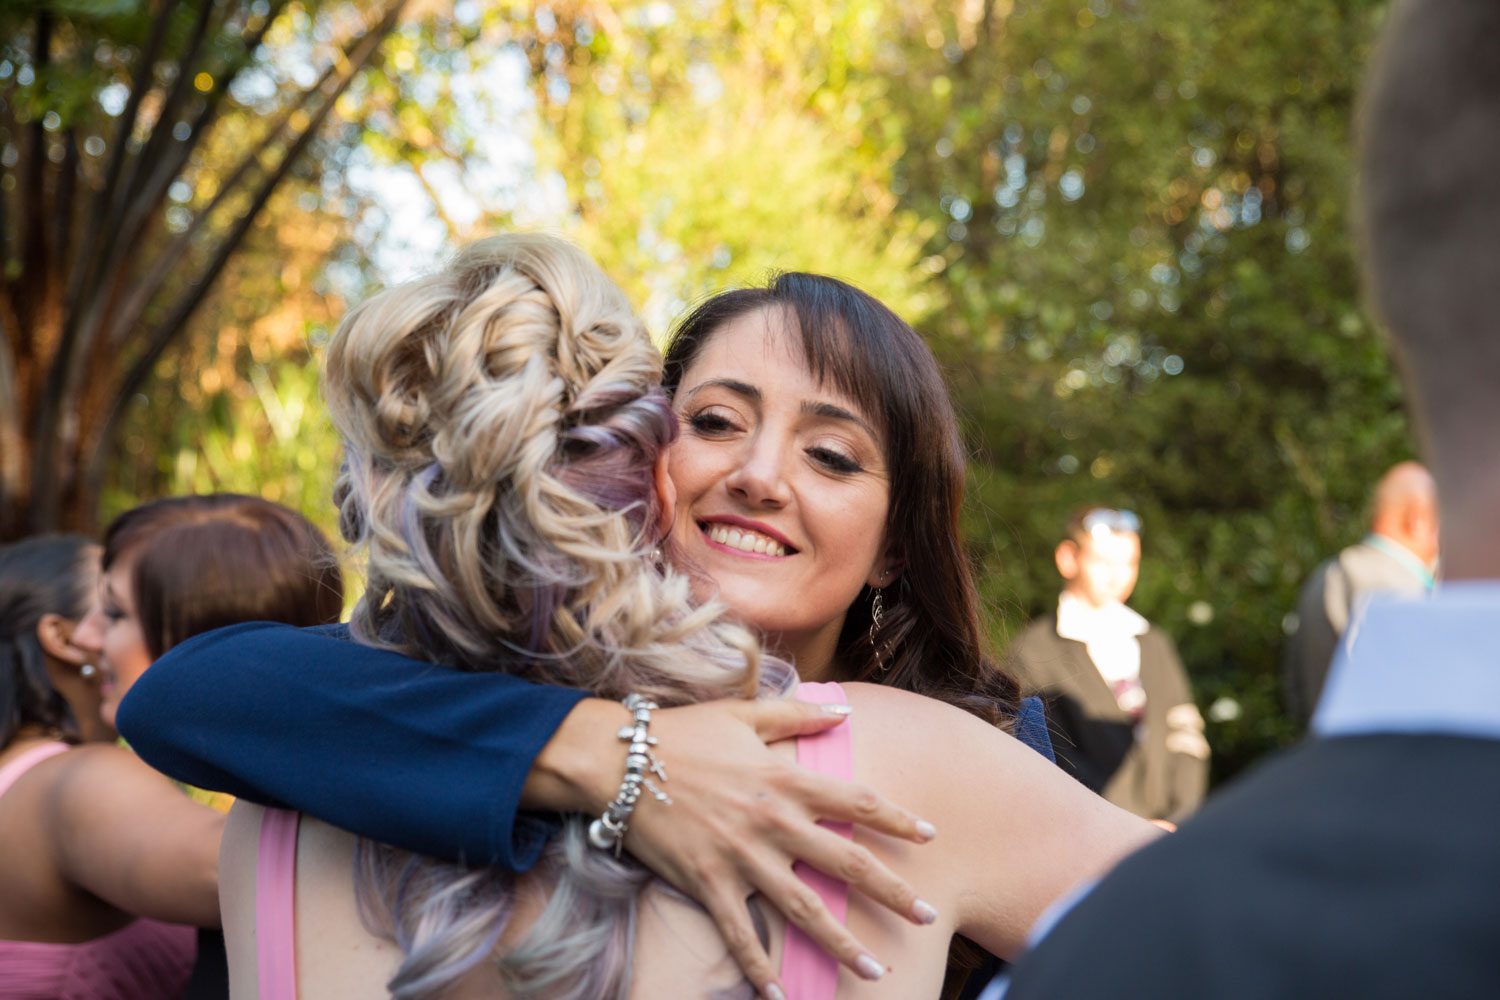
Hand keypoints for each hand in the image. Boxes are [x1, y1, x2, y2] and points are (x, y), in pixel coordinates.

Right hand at [623, 698, 936, 998]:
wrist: (617, 761)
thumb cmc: (682, 732)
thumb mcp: (743, 712)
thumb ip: (798, 714)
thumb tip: (844, 712)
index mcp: (784, 778)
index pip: (857, 801)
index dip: (897, 819)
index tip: (930, 834)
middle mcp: (771, 821)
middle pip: (845, 861)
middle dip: (891, 892)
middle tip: (928, 918)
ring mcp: (740, 856)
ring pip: (803, 908)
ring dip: (842, 943)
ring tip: (877, 971)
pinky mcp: (707, 883)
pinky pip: (740, 934)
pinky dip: (760, 969)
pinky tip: (781, 998)